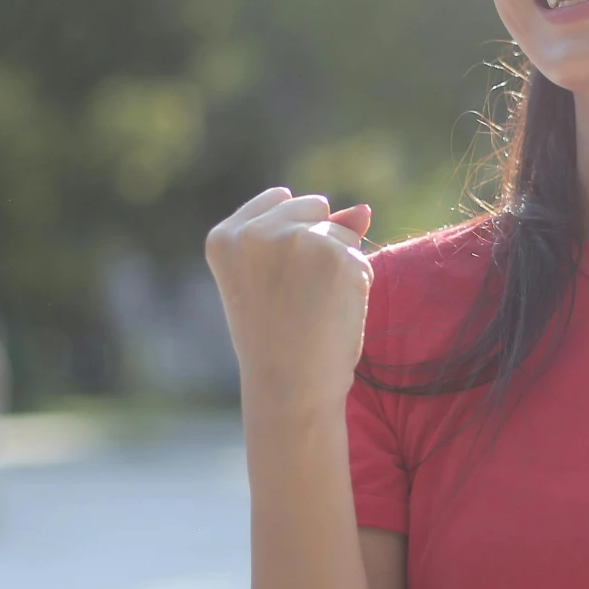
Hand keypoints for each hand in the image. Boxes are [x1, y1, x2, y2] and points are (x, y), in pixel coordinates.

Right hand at [205, 188, 375, 411]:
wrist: (290, 388)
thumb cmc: (280, 340)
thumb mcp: (278, 280)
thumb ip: (312, 234)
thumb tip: (364, 209)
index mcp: (224, 238)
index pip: (278, 200)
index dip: (290, 241)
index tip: (278, 281)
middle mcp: (253, 232)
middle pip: (313, 209)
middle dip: (318, 245)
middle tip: (296, 299)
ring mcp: (293, 239)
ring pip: (341, 232)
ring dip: (340, 266)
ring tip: (313, 308)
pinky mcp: (332, 254)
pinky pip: (360, 255)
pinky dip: (357, 283)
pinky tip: (332, 311)